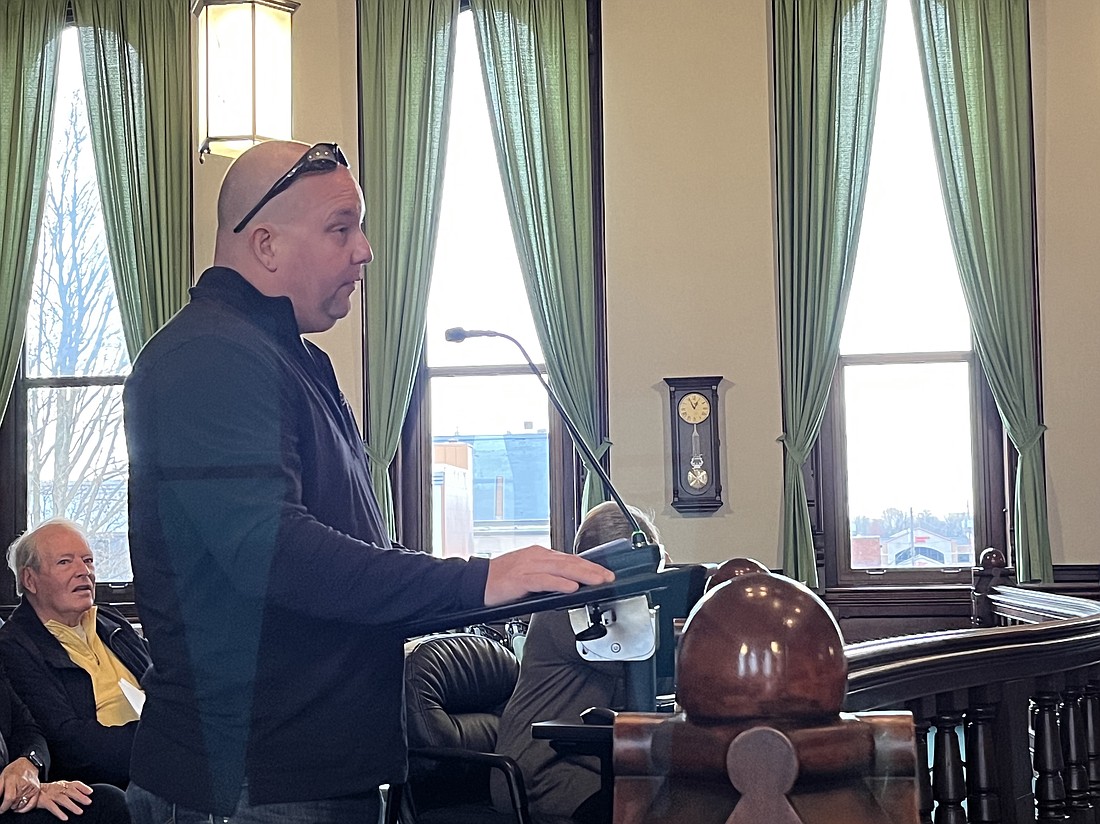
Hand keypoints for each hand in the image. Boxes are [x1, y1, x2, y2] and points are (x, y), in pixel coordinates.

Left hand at [0, 756, 39, 813]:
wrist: (28, 763)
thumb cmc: (14, 770)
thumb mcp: (2, 777)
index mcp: (13, 780)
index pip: (9, 798)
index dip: (4, 806)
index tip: (1, 809)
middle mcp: (23, 784)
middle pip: (15, 802)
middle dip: (9, 806)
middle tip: (6, 804)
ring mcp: (31, 787)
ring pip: (22, 804)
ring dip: (15, 806)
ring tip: (13, 803)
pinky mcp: (36, 789)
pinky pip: (31, 803)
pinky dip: (25, 808)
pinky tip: (20, 808)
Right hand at [35, 781, 92, 820]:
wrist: (31, 791)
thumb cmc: (49, 791)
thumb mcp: (60, 787)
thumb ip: (71, 789)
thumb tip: (86, 793)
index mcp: (63, 784)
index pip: (75, 784)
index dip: (83, 787)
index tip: (91, 792)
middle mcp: (58, 788)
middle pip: (71, 791)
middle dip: (80, 797)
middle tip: (88, 802)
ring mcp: (51, 795)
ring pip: (63, 800)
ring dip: (72, 806)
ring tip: (80, 812)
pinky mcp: (44, 801)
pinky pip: (53, 807)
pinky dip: (59, 812)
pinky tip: (65, 817)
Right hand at [484, 545, 613, 606]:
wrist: (476, 582)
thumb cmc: (501, 580)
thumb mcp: (529, 573)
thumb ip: (549, 576)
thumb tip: (571, 583)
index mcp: (539, 554)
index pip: (570, 559)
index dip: (589, 566)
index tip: (604, 573)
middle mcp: (536, 557)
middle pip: (570, 562)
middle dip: (592, 570)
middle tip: (608, 577)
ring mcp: (528, 567)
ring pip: (561, 569)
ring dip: (582, 575)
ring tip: (597, 581)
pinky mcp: (520, 579)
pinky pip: (544, 580)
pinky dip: (559, 583)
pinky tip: (571, 587)